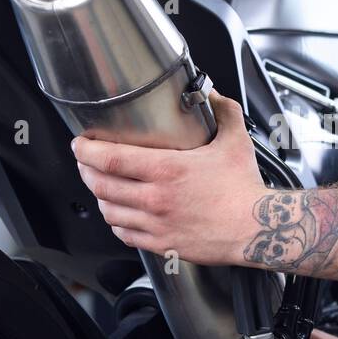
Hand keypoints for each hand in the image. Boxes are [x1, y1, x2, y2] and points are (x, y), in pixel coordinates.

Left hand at [70, 89, 266, 264]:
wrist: (256, 229)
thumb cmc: (244, 190)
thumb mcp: (235, 141)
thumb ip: (223, 112)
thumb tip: (212, 95)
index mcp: (167, 169)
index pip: (110, 158)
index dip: (86, 150)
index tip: (81, 143)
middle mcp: (155, 198)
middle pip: (100, 184)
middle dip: (86, 171)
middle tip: (86, 162)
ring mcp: (156, 224)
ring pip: (109, 211)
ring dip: (99, 197)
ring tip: (101, 186)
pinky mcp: (162, 244)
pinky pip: (124, 234)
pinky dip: (116, 223)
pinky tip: (120, 215)